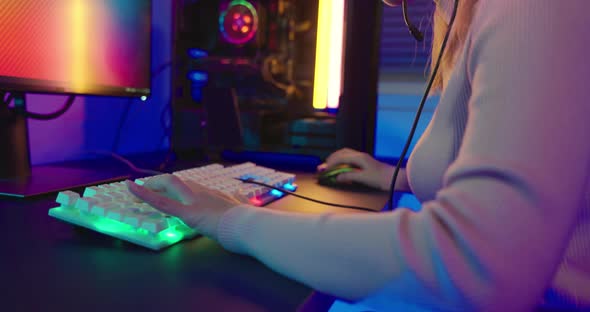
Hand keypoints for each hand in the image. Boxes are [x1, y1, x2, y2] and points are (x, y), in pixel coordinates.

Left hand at [126, 174, 245, 239]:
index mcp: (213, 193)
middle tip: (147, 188)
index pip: (190, 186)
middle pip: (177, 181)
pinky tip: (132, 188)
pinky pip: (162, 202)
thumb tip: (241, 196)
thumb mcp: (244, 208)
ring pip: (169, 185)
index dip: (176, 187)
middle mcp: (202, 192)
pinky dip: (144, 194)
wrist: (249, 225)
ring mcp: (194, 201)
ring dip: (151, 186)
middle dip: (160, 183)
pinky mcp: (188, 212)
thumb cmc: (248, 221)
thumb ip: (239, 202)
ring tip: (135, 190)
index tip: (168, 190)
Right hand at [318, 148, 393, 190]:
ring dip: (336, 159)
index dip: (330, 164)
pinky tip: (341, 167)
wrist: (395, 178)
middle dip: (331, 159)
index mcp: (359, 157)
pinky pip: (350, 158)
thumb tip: (337, 177)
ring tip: (330, 166)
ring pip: (346, 154)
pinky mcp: (365, 162)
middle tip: (323, 167)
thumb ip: (349, 176)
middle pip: (341, 153)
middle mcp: (360, 155)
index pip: (340, 158)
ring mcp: (363, 158)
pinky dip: (342, 161)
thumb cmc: (382, 178)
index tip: (323, 170)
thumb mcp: (364, 178)